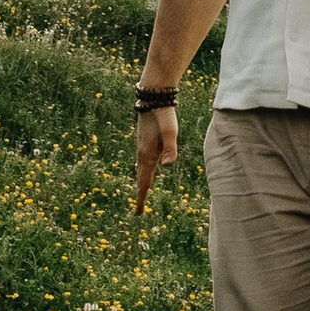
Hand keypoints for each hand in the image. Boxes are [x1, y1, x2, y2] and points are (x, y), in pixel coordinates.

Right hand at [133, 99, 179, 214]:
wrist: (153, 97)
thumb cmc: (164, 115)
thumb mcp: (171, 132)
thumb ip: (170, 148)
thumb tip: (168, 166)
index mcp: (148, 155)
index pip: (144, 181)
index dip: (142, 198)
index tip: (138, 213)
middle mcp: (143, 153)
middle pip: (141, 178)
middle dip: (140, 194)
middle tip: (139, 211)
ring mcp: (142, 146)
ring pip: (141, 169)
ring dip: (141, 182)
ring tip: (142, 193)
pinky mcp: (145, 140)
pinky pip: (142, 161)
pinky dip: (142, 171)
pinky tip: (146, 170)